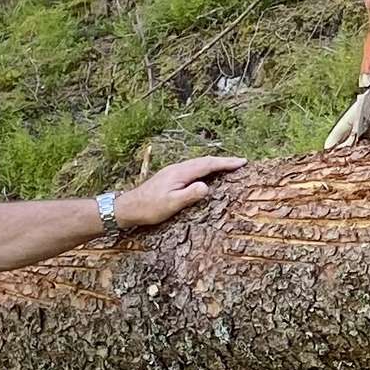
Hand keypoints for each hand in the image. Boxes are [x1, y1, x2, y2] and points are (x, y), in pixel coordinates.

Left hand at [111, 153, 246, 231]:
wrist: (128, 207)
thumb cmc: (149, 208)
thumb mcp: (171, 205)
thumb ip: (190, 195)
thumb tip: (207, 186)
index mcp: (180, 173)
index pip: (207, 165)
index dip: (225, 163)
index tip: (241, 162)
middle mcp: (177, 168)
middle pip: (204, 161)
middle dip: (223, 161)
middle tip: (240, 162)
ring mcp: (173, 171)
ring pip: (198, 163)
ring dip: (214, 164)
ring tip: (227, 166)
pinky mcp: (170, 177)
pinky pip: (192, 168)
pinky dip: (204, 168)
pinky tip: (205, 174)